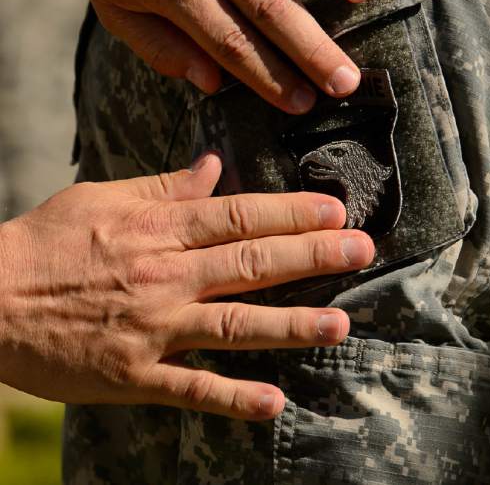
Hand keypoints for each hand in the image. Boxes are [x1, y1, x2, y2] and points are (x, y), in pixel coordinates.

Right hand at [0, 154, 373, 419]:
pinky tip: (273, 401)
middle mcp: (164, 278)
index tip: (334, 210)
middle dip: (312, 256)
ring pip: (233, 325)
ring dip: (291, 325)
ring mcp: (151, 329)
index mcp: (158, 231)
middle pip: (250, 264)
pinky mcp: (132, 375)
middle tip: (362, 250)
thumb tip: (213, 168)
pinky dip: (231, 397)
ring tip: (341, 322)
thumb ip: (165, 188)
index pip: (238, 216)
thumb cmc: (47, 240)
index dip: (291, 213)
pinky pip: (189, 388)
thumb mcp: (103, 198)